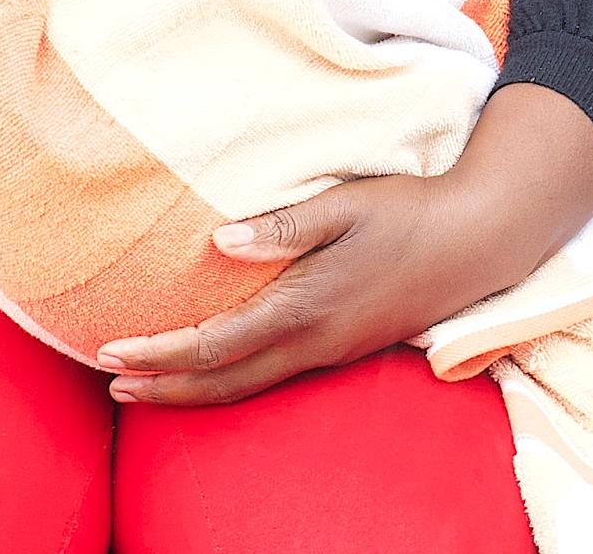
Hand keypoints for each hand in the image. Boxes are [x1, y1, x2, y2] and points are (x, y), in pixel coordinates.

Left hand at [97, 84, 592, 406]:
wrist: (481, 240)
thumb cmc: (412, 212)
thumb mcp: (347, 203)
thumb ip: (283, 224)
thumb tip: (218, 243)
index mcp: (307, 305)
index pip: (216, 345)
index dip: (160, 354)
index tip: (112, 352)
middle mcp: (317, 340)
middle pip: (226, 383)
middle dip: (165, 389)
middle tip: (112, 383)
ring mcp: (335, 349)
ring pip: (251, 386)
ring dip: (195, 390)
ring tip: (151, 386)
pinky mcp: (349, 346)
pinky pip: (278, 375)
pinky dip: (234, 379)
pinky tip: (221, 365)